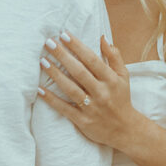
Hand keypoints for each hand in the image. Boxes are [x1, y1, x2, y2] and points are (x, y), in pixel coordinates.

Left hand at [39, 34, 138, 151]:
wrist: (125, 130)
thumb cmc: (122, 98)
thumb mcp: (123, 76)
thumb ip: (114, 56)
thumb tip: (103, 37)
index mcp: (111, 80)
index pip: (92, 60)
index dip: (78, 47)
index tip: (64, 35)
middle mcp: (101, 92)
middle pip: (79, 72)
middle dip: (63, 56)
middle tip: (48, 43)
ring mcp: (92, 107)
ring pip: (70, 89)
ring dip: (55, 74)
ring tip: (43, 61)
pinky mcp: (83, 121)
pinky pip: (64, 108)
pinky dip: (52, 99)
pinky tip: (40, 89)